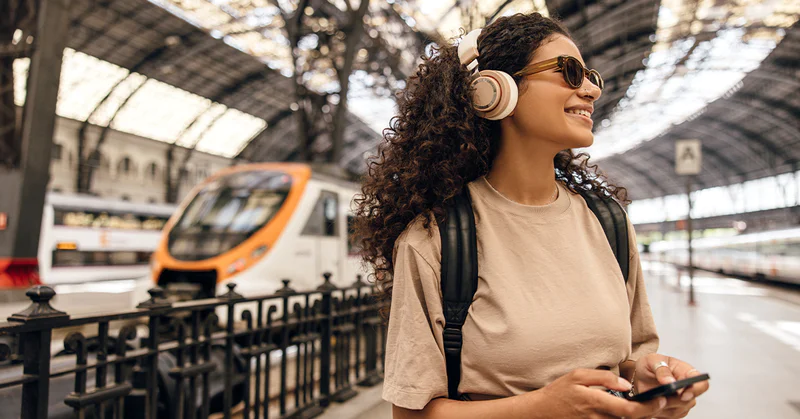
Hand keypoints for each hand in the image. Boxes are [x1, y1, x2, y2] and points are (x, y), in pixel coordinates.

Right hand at [532, 368, 665, 418]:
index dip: (648, 407)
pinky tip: (629, 412)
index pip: (629, 410)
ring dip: (638, 416)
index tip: (660, 399)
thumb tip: (625, 383)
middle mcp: (598, 418)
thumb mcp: (578, 375)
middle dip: (649, 412)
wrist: (543, 411)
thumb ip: (603, 377)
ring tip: (646, 406)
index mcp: (595, 401)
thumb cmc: (560, 391)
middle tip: (658, 403)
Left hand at [634, 354, 709, 417]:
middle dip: (673, 401)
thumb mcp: (651, 360)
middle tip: (659, 397)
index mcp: (686, 372)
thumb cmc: (649, 365)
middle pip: (690, 401)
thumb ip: (661, 369)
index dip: (695, 390)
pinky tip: (651, 404)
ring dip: (664, 406)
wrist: (639, 375)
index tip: (682, 394)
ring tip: (651, 398)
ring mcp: (682, 400)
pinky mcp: (674, 410)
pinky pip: (670, 416)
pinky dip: (660, 411)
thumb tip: (670, 381)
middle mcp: (687, 388)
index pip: (702, 383)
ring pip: (679, 410)